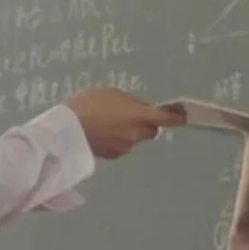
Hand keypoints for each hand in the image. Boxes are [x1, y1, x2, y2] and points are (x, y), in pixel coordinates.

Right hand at [66, 88, 185, 158]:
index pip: (166, 119)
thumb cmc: (89, 105)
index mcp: (140, 116)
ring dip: (127, 132)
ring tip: (106, 122)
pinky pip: (120, 146)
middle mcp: (136, 134)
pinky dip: (115, 141)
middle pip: (150, 131)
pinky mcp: (112, 156)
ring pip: (133, 139)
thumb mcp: (111, 93)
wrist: (67, 130)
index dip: (175, 117)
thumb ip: (131, 102)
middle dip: (144, 124)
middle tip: (128, 115)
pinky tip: (100, 133)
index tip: (181, 116)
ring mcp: (124, 148)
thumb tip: (142, 109)